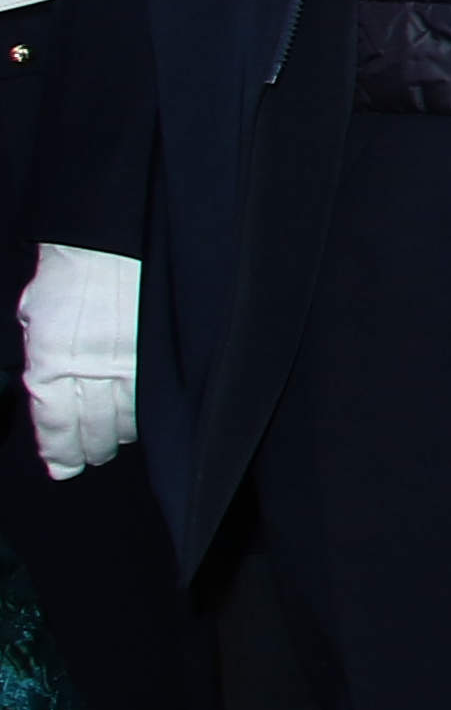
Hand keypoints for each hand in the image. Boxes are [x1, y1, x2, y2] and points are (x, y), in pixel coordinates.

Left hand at [20, 244, 139, 480]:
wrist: (110, 242)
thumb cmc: (65, 280)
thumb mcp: (33, 322)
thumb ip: (40, 367)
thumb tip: (50, 411)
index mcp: (50, 361)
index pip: (57, 426)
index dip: (60, 453)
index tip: (62, 467)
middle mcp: (89, 367)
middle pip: (93, 430)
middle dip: (90, 448)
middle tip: (90, 454)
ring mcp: (128, 363)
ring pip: (127, 421)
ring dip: (119, 434)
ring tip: (114, 437)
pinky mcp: (157, 355)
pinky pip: (152, 399)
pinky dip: (144, 414)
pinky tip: (138, 417)